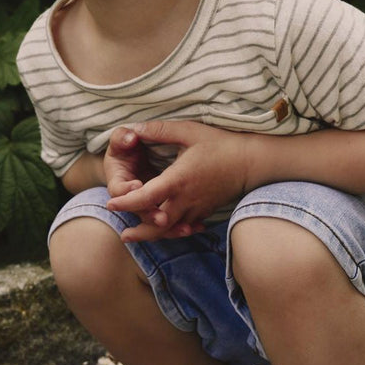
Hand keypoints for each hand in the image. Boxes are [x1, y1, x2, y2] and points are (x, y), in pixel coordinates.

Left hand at [106, 120, 250, 240]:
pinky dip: (172, 231)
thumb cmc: (221, 144)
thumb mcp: (188, 131)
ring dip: (153, 235)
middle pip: (157, 225)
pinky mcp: (205, 211)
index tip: (111, 203)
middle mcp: (186, 200)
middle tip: (123, 234)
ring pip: (171, 230)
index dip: (126, 202)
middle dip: (139, 230)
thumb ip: (159, 130)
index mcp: (178, 180)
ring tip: (135, 236)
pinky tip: (165, 230)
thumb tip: (134, 128)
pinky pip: (185, 226)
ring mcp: (197, 209)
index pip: (146, 198)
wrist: (252, 162)